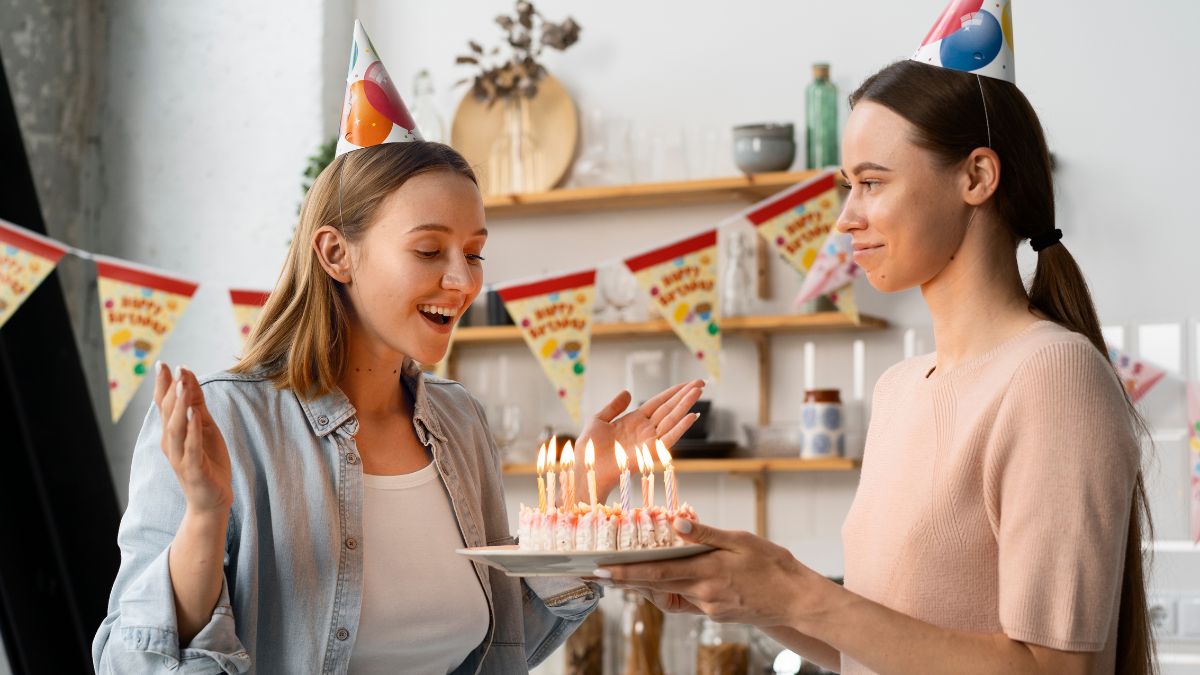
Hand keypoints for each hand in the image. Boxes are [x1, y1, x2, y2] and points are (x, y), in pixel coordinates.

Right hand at [154, 362, 232, 517]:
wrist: (212, 500)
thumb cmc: (208, 461)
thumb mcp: (205, 428)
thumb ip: (197, 405)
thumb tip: (187, 378)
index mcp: (173, 433)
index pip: (164, 405)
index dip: (163, 385)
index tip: (163, 364)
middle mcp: (171, 443)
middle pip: (167, 413)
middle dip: (170, 391)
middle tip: (174, 369)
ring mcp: (181, 457)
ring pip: (176, 428)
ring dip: (179, 406)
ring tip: (182, 385)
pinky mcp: (194, 469)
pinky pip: (191, 447)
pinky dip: (192, 430)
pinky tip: (194, 414)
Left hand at [576, 379, 703, 499]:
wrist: (585, 468)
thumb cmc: (589, 449)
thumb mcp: (599, 420)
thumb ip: (614, 406)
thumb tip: (627, 392)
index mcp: (635, 421)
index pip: (659, 403)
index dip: (673, 392)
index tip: (687, 383)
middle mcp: (645, 430)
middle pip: (669, 409)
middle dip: (685, 395)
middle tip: (701, 382)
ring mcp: (649, 441)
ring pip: (672, 420)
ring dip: (686, 405)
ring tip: (698, 391)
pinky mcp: (650, 453)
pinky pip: (669, 439)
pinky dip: (681, 428)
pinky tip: (692, 416)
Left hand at [598, 519, 825, 627]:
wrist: (796, 599)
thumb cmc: (773, 564)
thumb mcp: (741, 541)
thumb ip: (706, 534)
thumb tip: (677, 522)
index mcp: (708, 572)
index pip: (658, 572)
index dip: (627, 571)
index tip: (602, 569)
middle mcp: (703, 594)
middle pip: (655, 586)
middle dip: (625, 580)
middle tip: (598, 574)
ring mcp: (708, 607)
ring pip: (668, 594)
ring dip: (645, 585)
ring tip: (624, 573)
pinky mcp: (714, 613)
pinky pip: (685, 600)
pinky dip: (670, 589)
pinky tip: (665, 578)